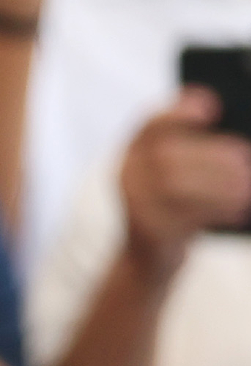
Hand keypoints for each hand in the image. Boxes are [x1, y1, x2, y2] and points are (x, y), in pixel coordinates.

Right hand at [119, 89, 250, 275]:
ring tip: (247, 185)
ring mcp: (134, 204)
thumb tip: (230, 136)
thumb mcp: (175, 176)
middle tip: (244, 158)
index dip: (179, 112)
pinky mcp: (148, 231)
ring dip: (218, 183)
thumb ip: (193, 151)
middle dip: (210, 155)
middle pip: (165, 156)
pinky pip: (182, 217)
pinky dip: (216, 210)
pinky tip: (239, 210)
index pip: (151, 124)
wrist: (149, 258)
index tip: (211, 107)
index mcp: (135, 153)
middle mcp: (127, 174)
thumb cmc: (175, 208)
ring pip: (173, 186)